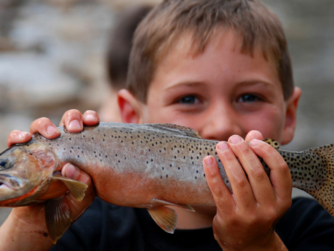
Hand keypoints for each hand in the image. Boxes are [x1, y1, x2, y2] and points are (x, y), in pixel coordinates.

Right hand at [0, 110, 99, 249]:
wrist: (42, 219)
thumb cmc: (68, 203)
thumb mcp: (82, 197)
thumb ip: (84, 185)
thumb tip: (70, 168)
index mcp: (81, 148)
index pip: (86, 126)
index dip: (89, 118)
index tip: (92, 121)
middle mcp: (62, 144)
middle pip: (66, 120)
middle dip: (72, 118)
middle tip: (75, 129)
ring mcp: (42, 148)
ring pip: (41, 125)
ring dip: (46, 125)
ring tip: (52, 134)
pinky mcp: (22, 155)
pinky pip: (16, 140)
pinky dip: (18, 135)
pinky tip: (24, 140)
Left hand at [203, 130, 291, 250]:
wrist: (247, 243)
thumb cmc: (256, 209)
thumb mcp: (264, 190)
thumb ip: (260, 161)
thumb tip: (255, 133)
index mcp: (282, 199)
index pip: (281, 170)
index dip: (267, 151)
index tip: (253, 140)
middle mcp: (269, 208)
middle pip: (257, 173)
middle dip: (243, 151)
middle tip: (232, 139)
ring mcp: (250, 215)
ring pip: (239, 180)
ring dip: (228, 159)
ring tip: (221, 146)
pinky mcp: (230, 217)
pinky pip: (219, 191)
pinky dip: (213, 173)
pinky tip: (208, 160)